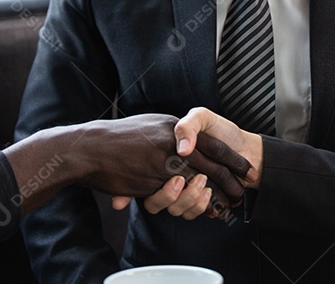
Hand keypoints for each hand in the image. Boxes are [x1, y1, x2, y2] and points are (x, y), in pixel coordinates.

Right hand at [75, 113, 250, 206]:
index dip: (232, 159)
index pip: (212, 144)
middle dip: (230, 182)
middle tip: (241, 194)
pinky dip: (193, 205)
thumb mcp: (150, 125)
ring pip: (197, 184)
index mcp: (173, 128)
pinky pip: (179, 197)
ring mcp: (163, 164)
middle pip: (212, 165)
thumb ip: (170, 133)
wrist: (88, 146)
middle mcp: (172, 144)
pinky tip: (204, 211)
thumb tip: (184, 143)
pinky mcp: (153, 182)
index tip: (246, 171)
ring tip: (222, 204)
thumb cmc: (117, 137)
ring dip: (210, 198)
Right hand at [138, 108, 262, 219]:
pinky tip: (216, 202)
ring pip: (176, 208)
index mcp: (166, 156)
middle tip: (201, 180)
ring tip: (208, 190)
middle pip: (162, 198)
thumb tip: (182, 150)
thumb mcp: (202, 117)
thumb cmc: (222, 130)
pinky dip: (203, 209)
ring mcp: (183, 190)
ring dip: (193, 202)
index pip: (153, 173)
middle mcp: (171, 175)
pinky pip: (190, 213)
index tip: (179, 179)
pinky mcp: (196, 202)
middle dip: (183, 193)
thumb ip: (188, 126)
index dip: (160, 180)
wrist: (246, 147)